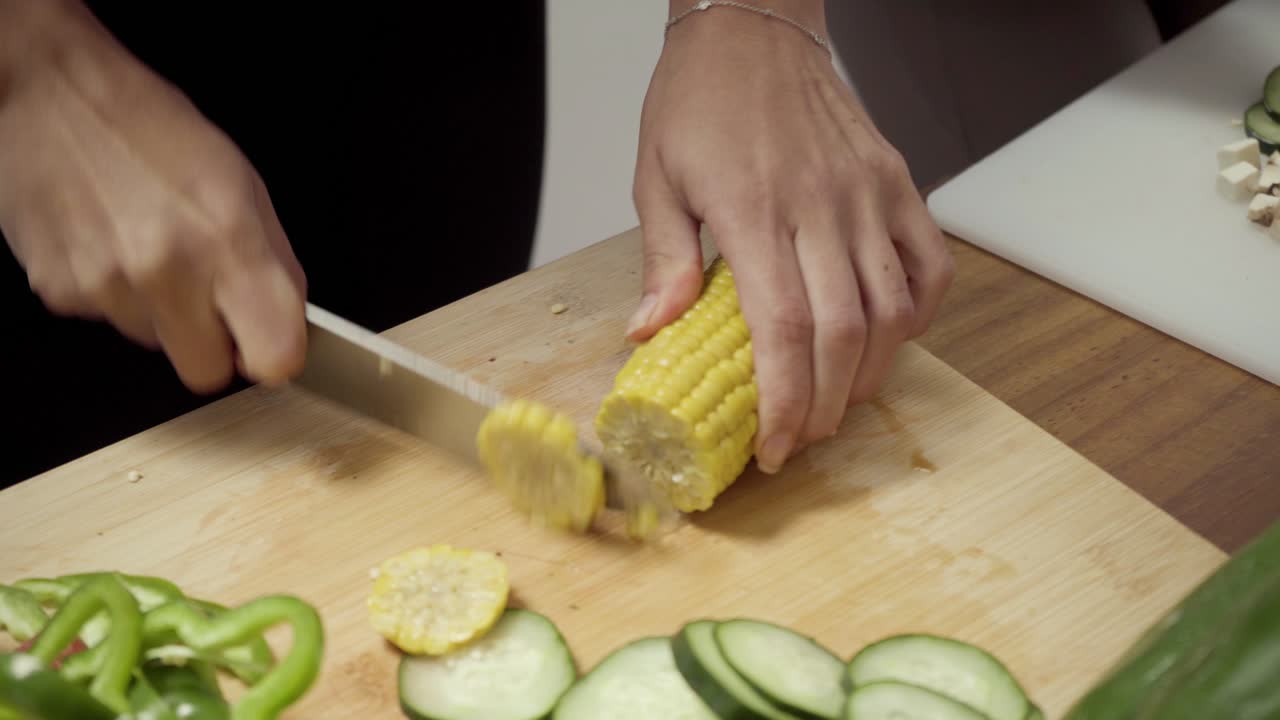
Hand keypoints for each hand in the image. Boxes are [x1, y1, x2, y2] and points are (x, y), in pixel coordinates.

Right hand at [0, 1, 306, 392]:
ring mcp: (108, 287)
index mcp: (228, 239)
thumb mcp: (244, 184)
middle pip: (208, 373)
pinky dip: (115, 295)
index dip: (273, 355)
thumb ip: (273, 264)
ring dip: (162, 313)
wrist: (53, 95)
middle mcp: (168, 270)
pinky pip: (107, 322)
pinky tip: (111, 245)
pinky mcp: (60, 292)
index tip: (267, 341)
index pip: (273, 356)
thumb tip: (289, 324)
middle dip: (214, 345)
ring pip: (156, 346)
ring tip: (150, 247)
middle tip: (207, 296)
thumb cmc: (152, 130)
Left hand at [627, 0, 954, 472]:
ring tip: (840, 403)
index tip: (775, 446)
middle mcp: (820, 206)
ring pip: (892, 308)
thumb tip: (652, 335)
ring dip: (872, 372)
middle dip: (825, 406)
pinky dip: (919, 313)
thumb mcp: (657, 178)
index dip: (784, 401)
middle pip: (844, 334)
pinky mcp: (896, 181)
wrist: (752, 27)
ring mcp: (867, 193)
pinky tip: (890, 338)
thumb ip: (666, 261)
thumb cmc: (699, 100)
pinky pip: (929, 263)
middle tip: (804, 437)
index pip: (783, 331)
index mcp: (753, 211)